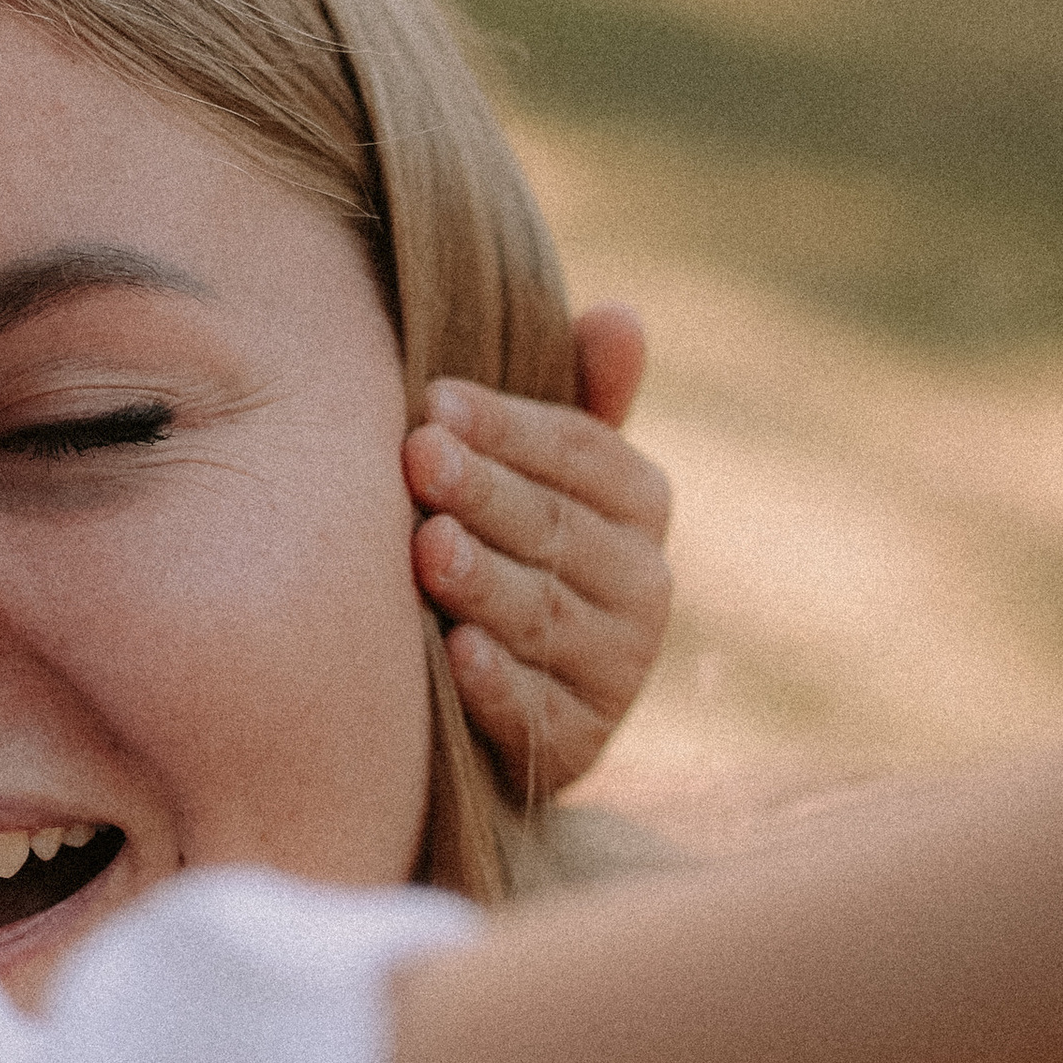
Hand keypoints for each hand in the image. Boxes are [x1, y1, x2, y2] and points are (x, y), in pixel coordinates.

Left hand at [408, 300, 671, 797]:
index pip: (585, 453)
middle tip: (418, 457)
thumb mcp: (534, 474)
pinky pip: (538, 716)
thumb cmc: (501, 548)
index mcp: (638, 505)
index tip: (436, 400)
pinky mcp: (577, 748)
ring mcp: (614, 674)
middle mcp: (643, 588)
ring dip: (486, 582)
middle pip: (561, 530)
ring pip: (547, 618)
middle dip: (487, 492)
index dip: (513, 426)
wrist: (482, 697)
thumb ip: (573, 401)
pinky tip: (452, 654)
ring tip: (428, 547)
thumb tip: (620, 315)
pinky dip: (498, 686)